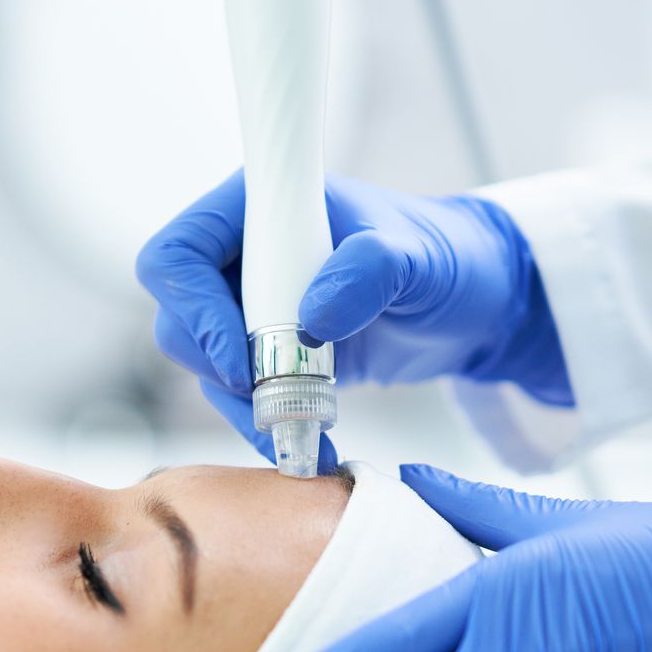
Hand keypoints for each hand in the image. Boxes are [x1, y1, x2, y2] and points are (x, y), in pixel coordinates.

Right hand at [135, 172, 572, 464]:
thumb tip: (311, 317)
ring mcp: (251, 306)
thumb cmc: (447, 258)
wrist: (471, 304)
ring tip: (306, 431)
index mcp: (262, 209)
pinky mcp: (267, 352)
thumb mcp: (419, 259)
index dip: (195, 311)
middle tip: (278, 400)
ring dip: (244, 405)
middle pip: (180, 319)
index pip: (180, 254)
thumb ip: (371, 271)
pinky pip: (238, 395)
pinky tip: (307, 442)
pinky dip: (265, 423)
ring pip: (204, 365)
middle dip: (222, 367)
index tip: (244, 361)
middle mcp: (242, 254)